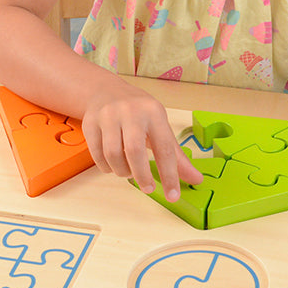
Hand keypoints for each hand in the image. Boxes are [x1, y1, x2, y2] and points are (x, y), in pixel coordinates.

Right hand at [81, 85, 202, 201]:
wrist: (105, 91)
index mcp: (153, 112)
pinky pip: (97, 155)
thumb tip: (196, 179)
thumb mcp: (160, 127)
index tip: (173, 195)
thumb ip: (176, 156)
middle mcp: (130, 111)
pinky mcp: (90, 123)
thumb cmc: (138, 113)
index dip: (170, 175)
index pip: (164, 148)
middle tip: (148, 188)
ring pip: (112, 155)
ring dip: (123, 171)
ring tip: (129, 172)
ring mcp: (108, 116)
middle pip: (134, 151)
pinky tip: (114, 165)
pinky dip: (107, 167)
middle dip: (142, 176)